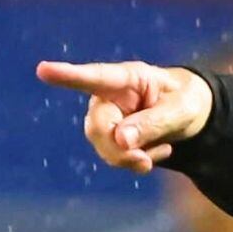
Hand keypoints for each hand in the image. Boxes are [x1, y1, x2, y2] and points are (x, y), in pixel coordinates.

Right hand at [36, 61, 212, 173]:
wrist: (189, 114)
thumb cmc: (186, 101)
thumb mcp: (182, 110)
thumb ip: (155, 122)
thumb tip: (120, 141)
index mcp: (129, 78)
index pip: (97, 76)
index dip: (69, 75)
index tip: (43, 70)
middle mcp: (109, 96)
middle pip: (97, 126)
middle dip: (119, 149)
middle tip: (144, 161)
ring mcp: (105, 117)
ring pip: (102, 146)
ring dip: (130, 158)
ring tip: (162, 149)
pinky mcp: (108, 137)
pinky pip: (114, 157)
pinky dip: (136, 162)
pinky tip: (157, 152)